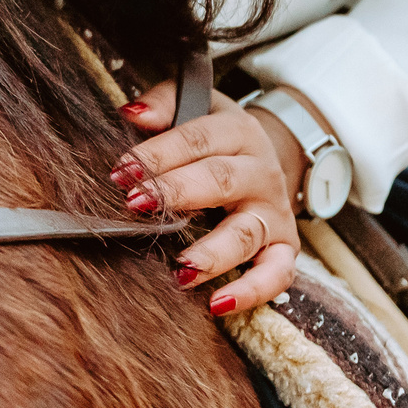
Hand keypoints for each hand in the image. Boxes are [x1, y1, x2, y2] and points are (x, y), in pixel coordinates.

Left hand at [112, 80, 304, 314]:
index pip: (197, 140)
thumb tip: (133, 114)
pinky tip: (217, 304)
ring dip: (212, 253)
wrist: (269, 158)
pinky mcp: (284, 247)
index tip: (122, 172)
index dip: (158, 155)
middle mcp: (261, 171)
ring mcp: (274, 212)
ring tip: (181, 268)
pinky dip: (252, 291)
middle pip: (221, 180)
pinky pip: (277, 274)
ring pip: (246, 233)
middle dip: (177, 194)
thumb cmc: (217, 139)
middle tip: (138, 207)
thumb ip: (165, 103)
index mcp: (238, 133)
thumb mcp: (198, 106)